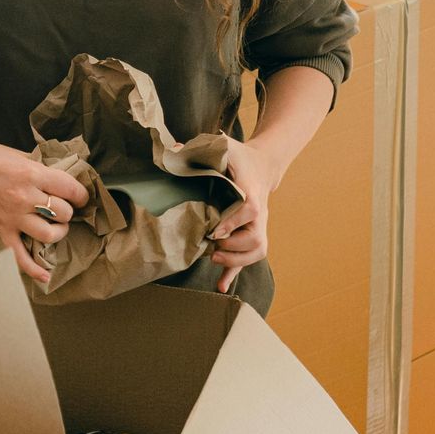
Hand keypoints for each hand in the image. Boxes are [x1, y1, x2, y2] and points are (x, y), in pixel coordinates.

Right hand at [0, 136, 88, 283]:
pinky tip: (45, 276)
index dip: (80, 194)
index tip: (79, 196)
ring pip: (49, 234)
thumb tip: (60, 182)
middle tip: (62, 207)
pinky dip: (33, 269)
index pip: (70, 189)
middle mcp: (24, 197)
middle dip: (67, 210)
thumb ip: (40, 170)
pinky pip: (19, 255)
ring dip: (58, 232)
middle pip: (63, 212)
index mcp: (31, 174)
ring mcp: (12, 216)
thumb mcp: (20, 156)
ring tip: (55, 226)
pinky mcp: (1, 228)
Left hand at [210, 137, 280, 291]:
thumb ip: (200, 148)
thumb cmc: (239, 157)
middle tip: (212, 245)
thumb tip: (172, 150)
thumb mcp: (223, 147)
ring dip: (236, 261)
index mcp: (251, 190)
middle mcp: (259, 211)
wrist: (262, 164)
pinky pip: (248, 258)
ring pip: (257, 250)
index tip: (215, 232)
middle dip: (233, 247)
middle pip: (256, 237)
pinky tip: (220, 286)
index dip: (234, 222)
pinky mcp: (252, 233)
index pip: (249, 209)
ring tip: (214, 258)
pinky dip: (234, 274)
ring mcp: (258, 225)